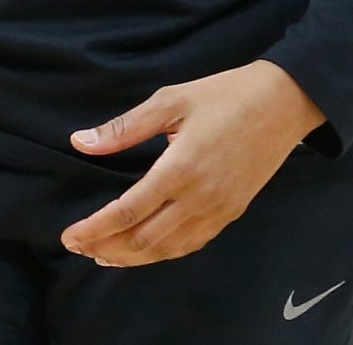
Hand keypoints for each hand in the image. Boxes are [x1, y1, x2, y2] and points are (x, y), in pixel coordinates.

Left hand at [61, 59, 327, 266]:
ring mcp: (218, 210)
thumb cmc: (225, 95)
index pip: (127, 211)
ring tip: (103, 255)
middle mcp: (200, 198)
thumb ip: (124, 127)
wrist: (284, 102)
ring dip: (131, 257)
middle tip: (78, 248)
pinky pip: (191, 244)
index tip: (69, 236)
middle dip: (107, 248)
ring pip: (167, 249)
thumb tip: (80, 142)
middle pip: (144, 239)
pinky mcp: (231, 213)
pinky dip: (162, 253)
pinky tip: (145, 249)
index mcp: (181, 168)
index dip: (95, 228)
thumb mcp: (171, 100)